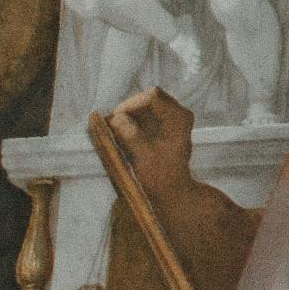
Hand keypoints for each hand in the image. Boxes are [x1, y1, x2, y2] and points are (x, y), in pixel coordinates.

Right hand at [94, 84, 200, 200]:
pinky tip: (119, 133)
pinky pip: (143, 116)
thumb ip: (131, 136)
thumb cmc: (160, 176)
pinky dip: (130, 122)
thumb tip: (117, 118)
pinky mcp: (162, 126)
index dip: (130, 105)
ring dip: (127, 116)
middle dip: (127, 110)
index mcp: (178, 117)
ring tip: (112, 130)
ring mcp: (170, 119)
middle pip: (148, 99)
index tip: (113, 119)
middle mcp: (177, 113)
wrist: (171, 192)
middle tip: (109, 124)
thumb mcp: (144, 157)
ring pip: (144, 106)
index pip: (152, 97)